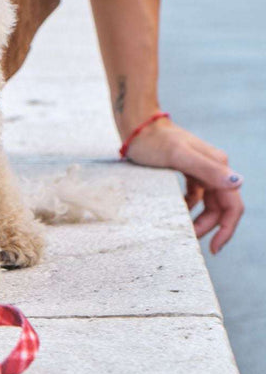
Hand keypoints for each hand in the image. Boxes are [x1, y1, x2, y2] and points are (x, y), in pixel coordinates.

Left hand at [122, 117, 243, 253]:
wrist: (137, 125)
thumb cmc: (153, 140)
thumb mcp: (178, 155)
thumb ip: (207, 169)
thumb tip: (237, 182)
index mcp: (218, 165)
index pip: (232, 204)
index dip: (227, 228)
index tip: (215, 248)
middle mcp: (214, 167)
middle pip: (221, 206)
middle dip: (209, 226)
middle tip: (189, 239)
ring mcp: (202, 169)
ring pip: (209, 202)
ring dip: (200, 219)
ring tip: (184, 230)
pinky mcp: (189, 171)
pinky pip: (196, 195)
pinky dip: (190, 206)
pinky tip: (179, 210)